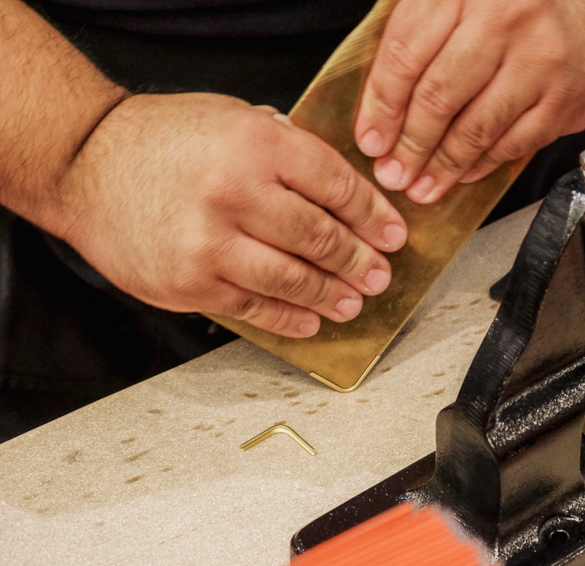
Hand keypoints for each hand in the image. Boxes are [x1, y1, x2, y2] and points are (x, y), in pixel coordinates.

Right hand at [48, 93, 406, 337]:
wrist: (84, 165)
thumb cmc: (161, 140)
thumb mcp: (235, 120)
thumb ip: (289, 152)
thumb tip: (347, 194)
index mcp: (256, 144)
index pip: (336, 186)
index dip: (374, 216)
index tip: (393, 234)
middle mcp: (235, 193)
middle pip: (320, 237)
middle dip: (359, 261)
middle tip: (378, 273)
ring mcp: (210, 243)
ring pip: (293, 280)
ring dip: (331, 295)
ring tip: (352, 301)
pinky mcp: (189, 283)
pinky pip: (254, 307)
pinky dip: (289, 318)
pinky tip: (309, 319)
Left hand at [354, 0, 584, 203]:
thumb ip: (421, 30)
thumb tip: (381, 103)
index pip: (408, 54)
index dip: (382, 105)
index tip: (371, 139)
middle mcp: (508, 20)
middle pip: (439, 97)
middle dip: (410, 146)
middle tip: (393, 172)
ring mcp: (543, 61)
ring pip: (477, 128)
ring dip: (443, 166)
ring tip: (423, 186)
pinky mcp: (569, 97)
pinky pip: (515, 143)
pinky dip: (484, 163)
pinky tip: (464, 171)